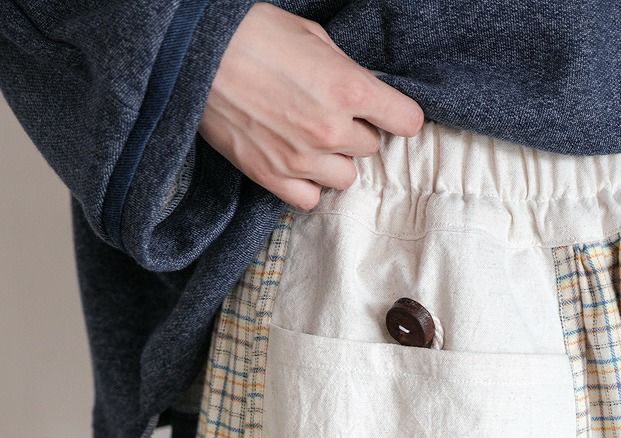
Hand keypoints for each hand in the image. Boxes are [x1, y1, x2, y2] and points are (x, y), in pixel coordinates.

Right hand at [198, 2, 424, 210]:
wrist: (195, 55)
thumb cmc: (253, 35)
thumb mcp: (313, 37)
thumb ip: (345, 71)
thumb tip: (363, 93)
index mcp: (347, 87)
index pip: (406, 121)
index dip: (399, 115)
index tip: (389, 114)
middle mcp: (330, 129)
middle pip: (370, 148)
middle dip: (355, 131)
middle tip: (330, 114)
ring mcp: (301, 159)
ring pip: (345, 177)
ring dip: (334, 161)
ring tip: (311, 140)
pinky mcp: (272, 177)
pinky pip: (310, 199)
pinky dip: (308, 185)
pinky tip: (296, 163)